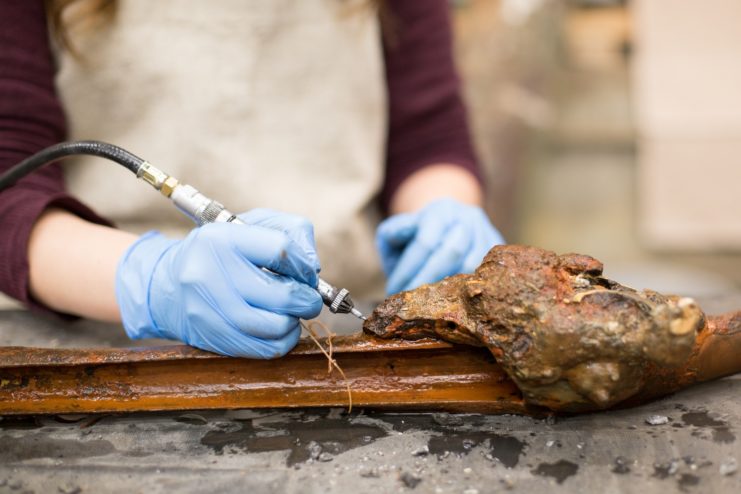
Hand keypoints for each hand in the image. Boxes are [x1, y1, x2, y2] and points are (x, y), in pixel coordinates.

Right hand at [115, 209, 322, 357]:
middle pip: (283, 294)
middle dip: (308, 299)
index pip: (281, 250)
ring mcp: (208, 309)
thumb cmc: (223, 252)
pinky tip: (280, 328)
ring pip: (276, 327)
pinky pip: (264, 349)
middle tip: (309, 298)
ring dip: (295, 322)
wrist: (170, 283)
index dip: (304, 265)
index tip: (306, 273)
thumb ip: (292, 232)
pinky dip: (283, 341)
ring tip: (291, 312)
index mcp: (222, 239)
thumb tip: (312, 268)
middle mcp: (209, 273)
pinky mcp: (211, 336)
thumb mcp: (253, 225)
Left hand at [376, 198, 504, 293]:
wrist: (445, 230)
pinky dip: (465, 290)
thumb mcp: (395, 231)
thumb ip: (393, 234)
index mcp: (440, 210)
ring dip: (447, 288)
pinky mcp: (497, 252)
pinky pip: (485, 274)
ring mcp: (486, 233)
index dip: (408, 269)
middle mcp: (467, 218)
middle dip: (428, 280)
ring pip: (471, 265)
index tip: (394, 290)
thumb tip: (400, 237)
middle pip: (451, 252)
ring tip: (428, 303)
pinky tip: (447, 301)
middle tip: (411, 301)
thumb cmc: (414, 237)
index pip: (425, 242)